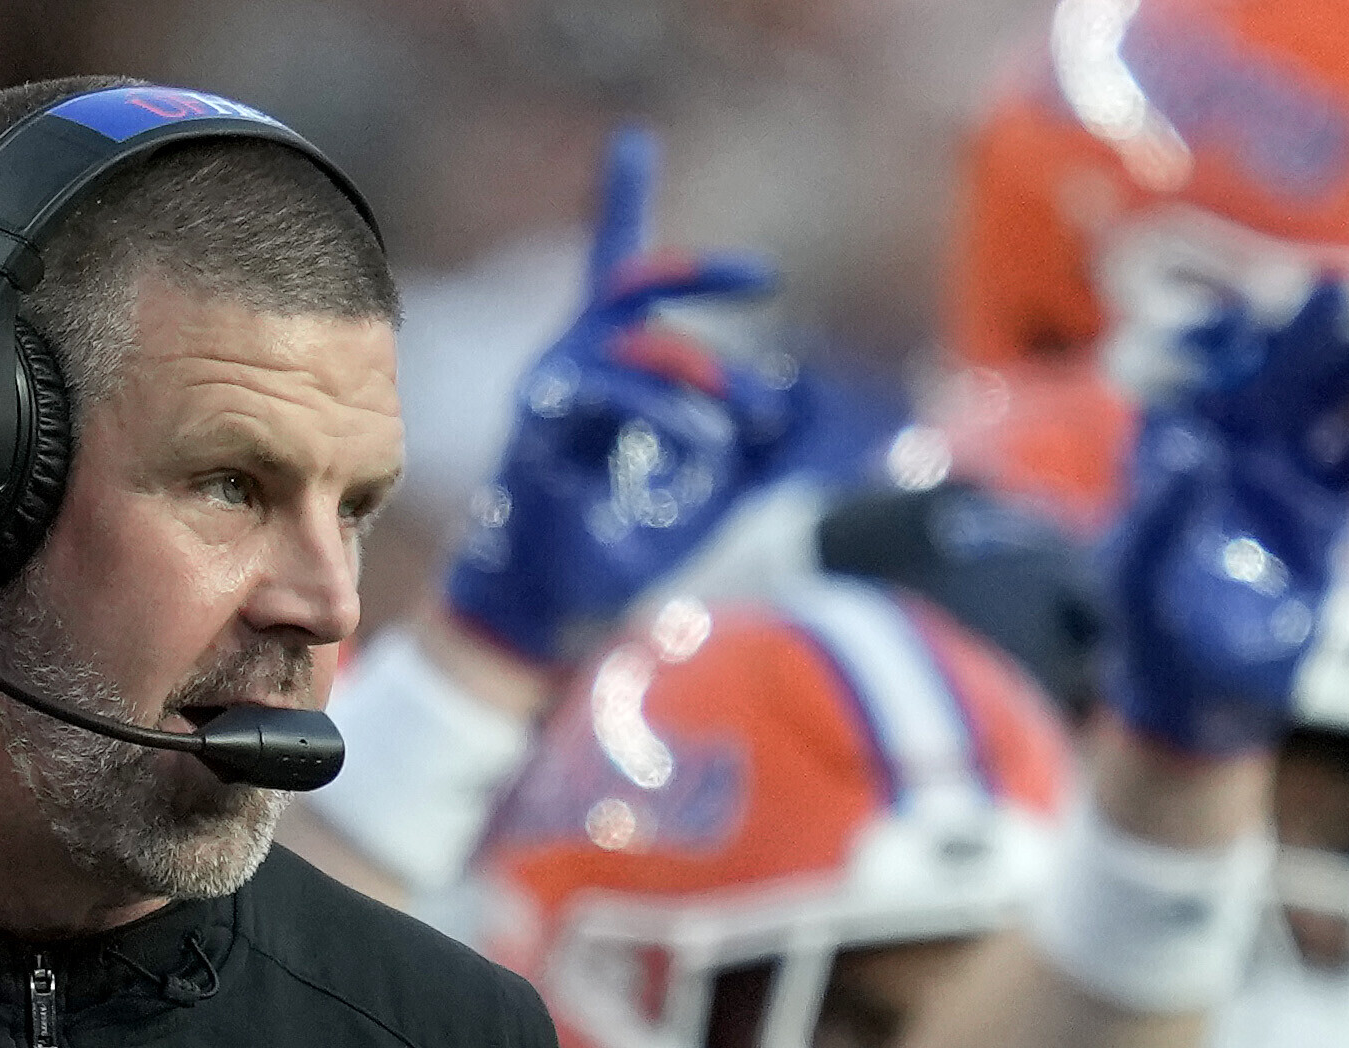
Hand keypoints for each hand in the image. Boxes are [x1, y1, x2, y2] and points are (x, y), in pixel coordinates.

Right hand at [443, 123, 800, 668]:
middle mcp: (570, 364)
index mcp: (606, 364)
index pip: (610, 266)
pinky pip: (609, 396)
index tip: (633, 143)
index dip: (618, 199)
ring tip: (746, 418)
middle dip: (693, 272)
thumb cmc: (629, 537)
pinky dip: (667, 415)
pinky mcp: (540, 429)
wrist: (566, 602)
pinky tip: (707, 444)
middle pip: (624, 285)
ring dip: (702, 375)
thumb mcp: (722, 484)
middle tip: (761, 276)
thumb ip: (765, 441)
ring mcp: (551, 392)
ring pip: (633, 346)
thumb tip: (807, 400)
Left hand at [1104, 282, 1348, 754]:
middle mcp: (1236, 454)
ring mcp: (1285, 482)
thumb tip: (1195, 451)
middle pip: (1274, 379)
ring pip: (1325, 410)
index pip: (1203, 381)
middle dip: (1304, 333)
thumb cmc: (1146, 626)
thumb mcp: (1134, 573)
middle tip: (1337, 286)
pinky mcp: (1324, 519)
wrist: (1193, 690)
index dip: (1224, 341)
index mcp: (1178, 452)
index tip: (1247, 308)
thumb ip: (1158, 514)